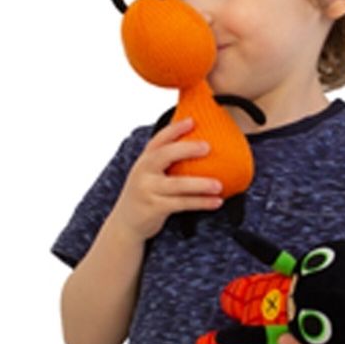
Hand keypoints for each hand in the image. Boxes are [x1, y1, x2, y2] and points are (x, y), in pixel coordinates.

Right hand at [112, 117, 222, 239]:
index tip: (192, 120)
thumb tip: (202, 145)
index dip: (175, 129)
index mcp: (145, 159)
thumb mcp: (150, 173)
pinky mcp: (154, 207)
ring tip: (219, 184)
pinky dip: (201, 202)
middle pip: (165, 155)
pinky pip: (182, 204)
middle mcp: (144, 171)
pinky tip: (216, 201)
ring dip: (200, 184)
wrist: (125, 223)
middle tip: (208, 147)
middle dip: (187, 149)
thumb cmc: (145, 193)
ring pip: (177, 185)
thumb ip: (166, 161)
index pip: (159, 139)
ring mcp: (148, 190)